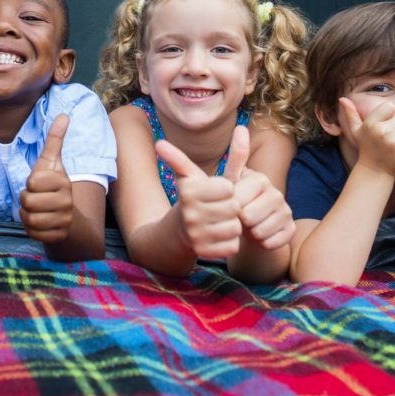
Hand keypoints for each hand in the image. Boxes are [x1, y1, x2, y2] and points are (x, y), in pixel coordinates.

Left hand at [20, 113, 72, 243]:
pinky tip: (39, 223)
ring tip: (36, 210)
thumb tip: (64, 115)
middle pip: (28, 201)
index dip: (29, 184)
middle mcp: (67, 201)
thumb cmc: (54, 186)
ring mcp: (64, 220)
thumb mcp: (52, 163)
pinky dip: (31, 229)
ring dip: (27, 215)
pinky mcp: (58, 236)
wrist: (69, 218)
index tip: (38, 185)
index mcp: (63, 181)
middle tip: (35, 199)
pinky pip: (33, 233)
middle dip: (26, 201)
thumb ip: (55, 140)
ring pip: (29, 218)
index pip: (32, 183)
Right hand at [155, 138, 243, 259]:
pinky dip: (229, 241)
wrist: (177, 232)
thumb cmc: (191, 199)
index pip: (228, 187)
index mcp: (188, 192)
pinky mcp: (203, 252)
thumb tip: (159, 142)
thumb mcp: (189, 177)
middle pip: (234, 208)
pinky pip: (232, 245)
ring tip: (220, 221)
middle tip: (220, 208)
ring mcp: (196, 235)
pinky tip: (218, 236)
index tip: (217, 192)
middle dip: (231, 207)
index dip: (227, 189)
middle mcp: (189, 214)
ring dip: (232, 225)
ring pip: (235, 228)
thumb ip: (181, 158)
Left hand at [226, 124, 293, 249]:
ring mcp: (286, 211)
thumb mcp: (226, 181)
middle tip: (240, 217)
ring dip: (250, 233)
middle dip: (239, 221)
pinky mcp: (291, 229)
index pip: (237, 200)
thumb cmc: (233, 201)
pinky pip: (271, 242)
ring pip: (260, 231)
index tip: (232, 205)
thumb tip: (240, 126)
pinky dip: (262, 243)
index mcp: (259, 178)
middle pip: (249, 217)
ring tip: (249, 225)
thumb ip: (230, 158)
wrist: (247, 227)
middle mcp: (276, 192)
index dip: (230, 208)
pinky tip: (260, 234)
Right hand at [339, 98, 394, 175]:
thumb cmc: (366, 148)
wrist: (374, 171)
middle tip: (391, 136)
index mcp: (371, 124)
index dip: (390, 114)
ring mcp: (394, 143)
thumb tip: (342, 98)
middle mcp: (382, 132)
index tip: (385, 124)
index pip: (390, 107)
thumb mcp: (356, 131)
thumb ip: (351, 114)